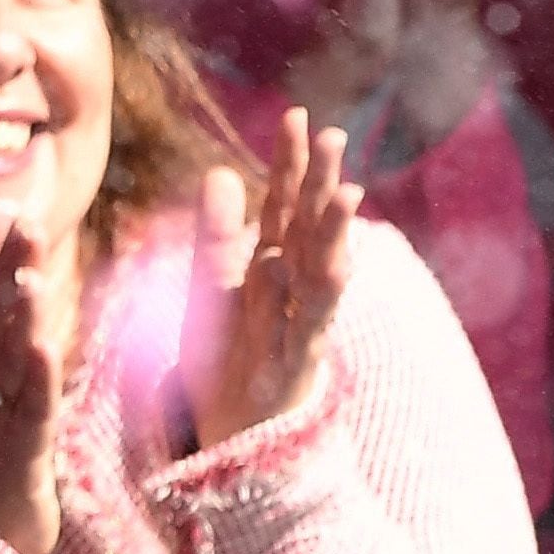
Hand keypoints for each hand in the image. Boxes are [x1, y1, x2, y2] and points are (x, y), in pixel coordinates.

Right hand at [0, 216, 80, 553]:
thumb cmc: (3, 446)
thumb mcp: (3, 388)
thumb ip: (12, 339)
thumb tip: (30, 280)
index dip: (5, 259)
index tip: (23, 213)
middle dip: (9, 270)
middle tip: (26, 223)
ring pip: (6, 361)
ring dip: (18, 317)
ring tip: (31, 275)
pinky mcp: (17, 455)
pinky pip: (29, 411)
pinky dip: (36, 378)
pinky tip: (44, 347)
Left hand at [188, 112, 359, 447]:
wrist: (231, 438)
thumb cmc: (224, 359)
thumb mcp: (208, 288)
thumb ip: (214, 234)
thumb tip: (221, 171)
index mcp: (270, 267)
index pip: (281, 207)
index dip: (288, 164)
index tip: (296, 115)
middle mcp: (291, 292)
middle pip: (307, 231)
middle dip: (320, 185)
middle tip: (334, 137)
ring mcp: (298, 328)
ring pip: (319, 273)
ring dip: (331, 234)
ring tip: (344, 193)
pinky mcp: (294, 369)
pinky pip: (303, 330)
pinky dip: (308, 300)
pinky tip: (306, 265)